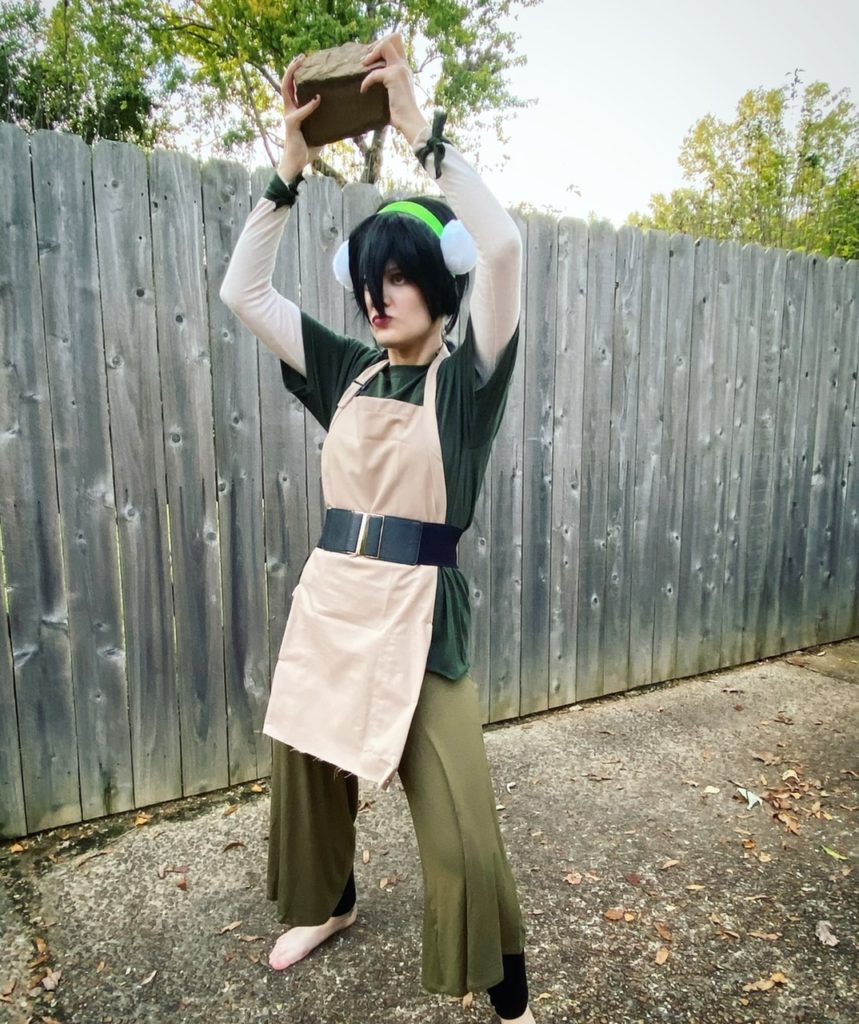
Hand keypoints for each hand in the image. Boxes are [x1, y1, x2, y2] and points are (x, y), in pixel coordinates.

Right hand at [279, 54, 321, 178]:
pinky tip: (318, 100)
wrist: (297, 163)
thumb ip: (326, 121)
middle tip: (302, 56)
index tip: (305, 62)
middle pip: (286, 83)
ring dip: (293, 74)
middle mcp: (289, 109)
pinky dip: (309, 106)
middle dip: (292, 67)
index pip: (292, 86)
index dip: (296, 73)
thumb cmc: (308, 148)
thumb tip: (344, 116)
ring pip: (286, 89)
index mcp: (295, 109)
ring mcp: (289, 115)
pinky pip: (301, 112)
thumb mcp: (320, 131)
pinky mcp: (291, 124)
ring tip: (301, 62)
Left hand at [360, 33, 427, 143]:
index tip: (371, 58)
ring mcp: (399, 69)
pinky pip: (374, 73)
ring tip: (363, 65)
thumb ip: (388, 84)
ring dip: (372, 54)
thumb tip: (373, 84)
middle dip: (376, 46)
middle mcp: (404, 66)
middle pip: (393, 38)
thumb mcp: (395, 94)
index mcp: (405, 68)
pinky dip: (366, 81)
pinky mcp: (393, 77)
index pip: (397, 43)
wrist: (409, 121)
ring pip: (385, 46)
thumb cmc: (402, 113)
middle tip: (365, 60)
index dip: (383, 45)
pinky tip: (363, 90)